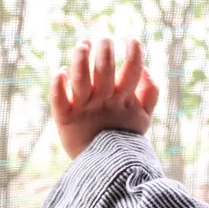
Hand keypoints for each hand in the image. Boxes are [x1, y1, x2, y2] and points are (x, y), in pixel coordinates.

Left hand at [51, 38, 158, 158]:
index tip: (131, 38)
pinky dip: (58, 86)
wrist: (105, 169)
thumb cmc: (123, 136)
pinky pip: (59, 101)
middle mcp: (104, 102)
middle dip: (105, 50)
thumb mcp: (143, 117)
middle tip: (104, 38)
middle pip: (105, 70)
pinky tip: (60, 71)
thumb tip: (146, 69)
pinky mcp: (65, 119)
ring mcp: (84, 110)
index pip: (132, 71)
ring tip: (83, 43)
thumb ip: (150, 93)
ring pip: (80, 80)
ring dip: (81, 60)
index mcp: (124, 100)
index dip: (134, 52)